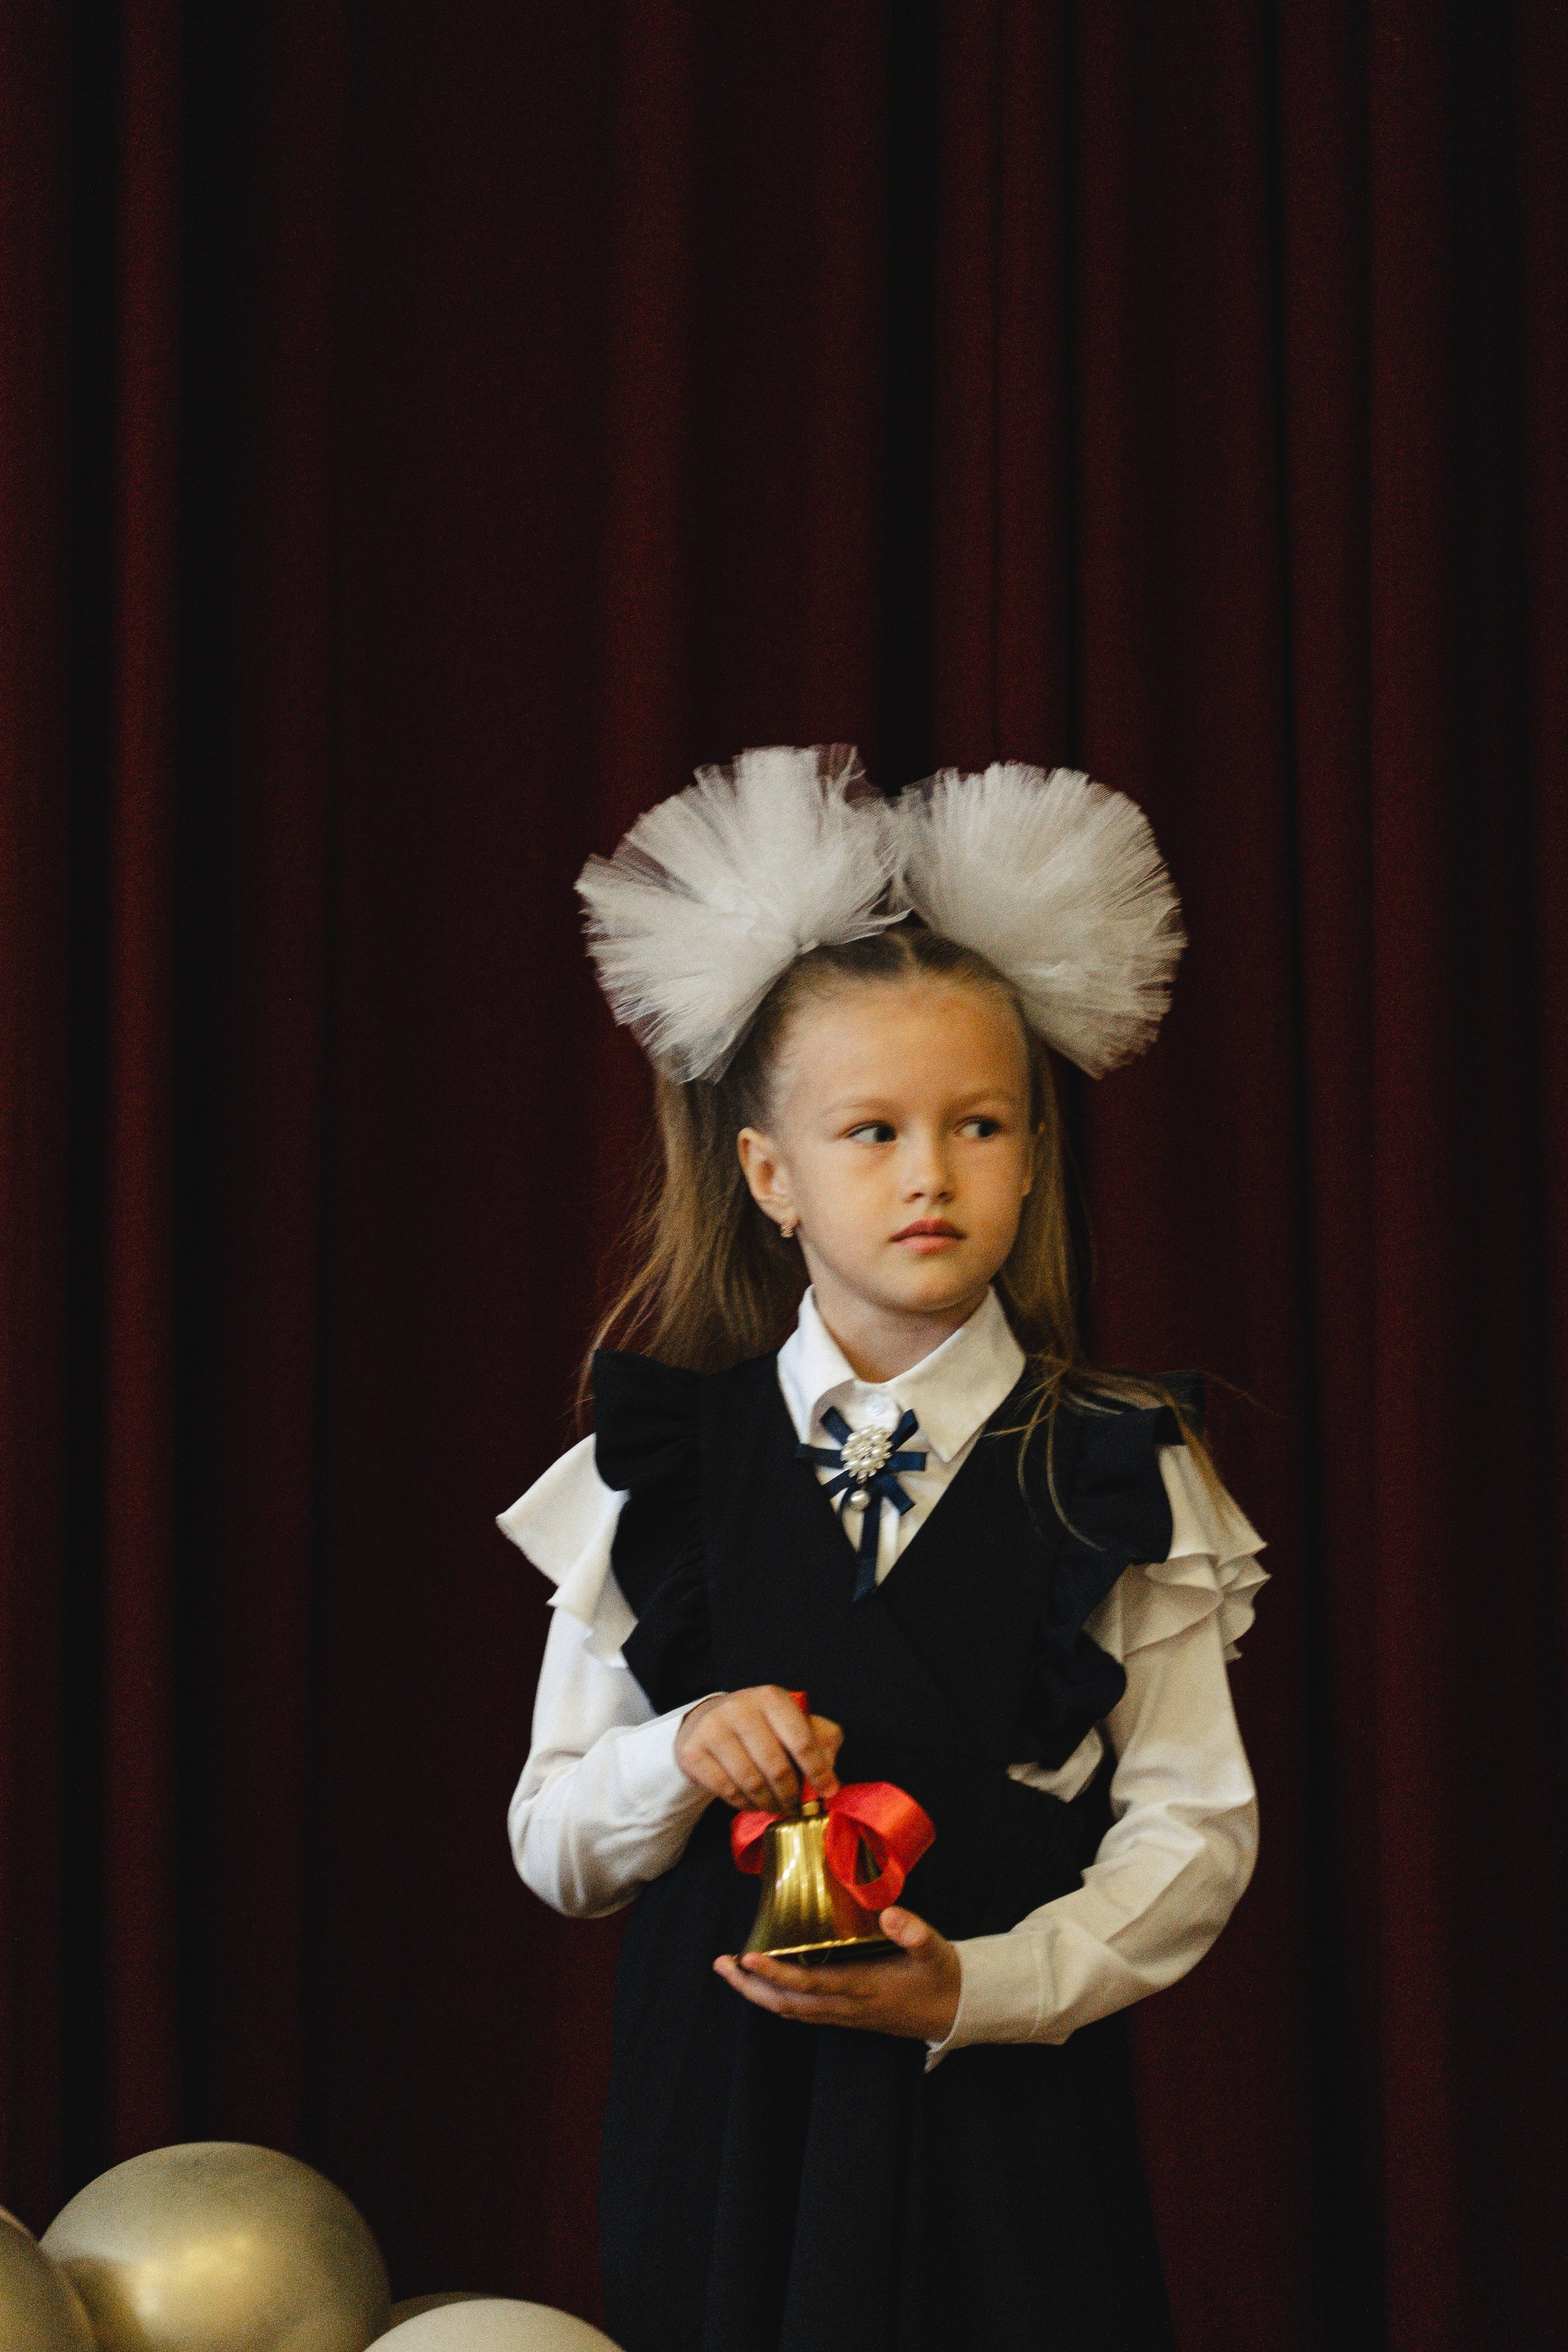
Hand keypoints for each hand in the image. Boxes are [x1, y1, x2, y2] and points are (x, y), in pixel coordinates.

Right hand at [674, 1686, 842, 1810]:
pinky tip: (752, 1803)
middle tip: (795, 1806)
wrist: (707, 1720)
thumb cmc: (761, 1726)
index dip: (818, 1771)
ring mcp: (713, 1728)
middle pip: (776, 1766)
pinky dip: (745, 1804)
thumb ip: (821, 1741)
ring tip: (775, 1807)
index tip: (828, 1792)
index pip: (801, 1740)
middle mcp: (740, 1707)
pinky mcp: (693, 1751)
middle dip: (791, 1794)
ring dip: (769, 1803)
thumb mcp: (793, 1722)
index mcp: (771, 1698)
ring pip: (751, 1782)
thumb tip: (831, 1779)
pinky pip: (727, 1791)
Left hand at [713, 1906, 961, 2042]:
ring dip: (759, 1994)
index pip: (811, 1985)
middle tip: (722, 1965)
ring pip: (792, 2011)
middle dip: (752, 1988)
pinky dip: (779, 1999)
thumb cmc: (942, 1977)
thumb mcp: (936, 1950)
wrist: (957, 2010)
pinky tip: (765, 1984)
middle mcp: (848, 2006)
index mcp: (864, 1988)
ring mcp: (846, 2014)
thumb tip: (890, 1912)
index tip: (749, 1958)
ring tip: (732, 1971)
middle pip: (789, 2005)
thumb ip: (915, 1932)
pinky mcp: (848, 2015)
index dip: (777, 1974)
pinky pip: (804, 2012)